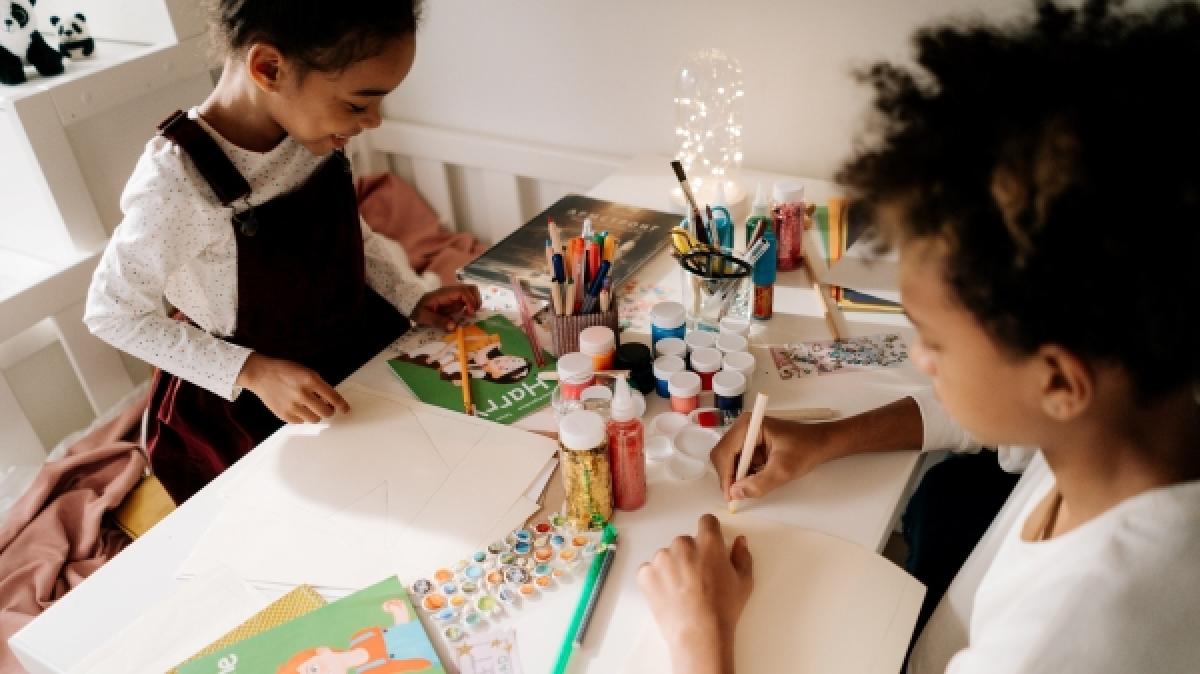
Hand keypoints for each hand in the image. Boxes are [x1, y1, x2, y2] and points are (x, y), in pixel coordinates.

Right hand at [236, 353, 349, 423]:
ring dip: (315, 414)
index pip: (333, 397)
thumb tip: (330, 400)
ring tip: (309, 407)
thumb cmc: (285, 371)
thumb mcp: (306, 371)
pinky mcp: (284, 415)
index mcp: (310, 380)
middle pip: (326, 412)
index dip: (342, 405)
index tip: (345, 409)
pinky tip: (297, 408)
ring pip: (314, 419)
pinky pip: (301, 422)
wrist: (261, 375)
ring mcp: (292, 406)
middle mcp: (302, 394)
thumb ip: (319, 385)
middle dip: (329, 411)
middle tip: (326, 408)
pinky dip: (302, 417)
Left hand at [411, 285, 481, 330]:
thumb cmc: (418, 310)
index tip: (470, 313)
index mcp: (444, 294)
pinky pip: (468, 299)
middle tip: (473, 313)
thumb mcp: (424, 317)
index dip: (470, 300)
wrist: (414, 307)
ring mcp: (454, 296)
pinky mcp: (455, 301)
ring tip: (471, 314)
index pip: (462, 291)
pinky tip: (467, 314)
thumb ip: (438, 321)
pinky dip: (472, 305)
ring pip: (471, 292)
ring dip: (475, 302)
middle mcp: (451, 292)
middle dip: (476, 300)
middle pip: (470, 288)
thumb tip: (454, 326)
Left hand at [636, 514, 751, 673]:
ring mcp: (661, 558)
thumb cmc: (724, 609)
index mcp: (708, 542)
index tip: (709, 548)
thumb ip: (742, 556)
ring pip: (667, 556)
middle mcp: (682, 544)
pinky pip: (650, 570)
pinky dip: (656, 580)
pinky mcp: (645, 573)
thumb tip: (739, 540)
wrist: (699, 634)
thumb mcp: (744, 582)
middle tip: (696, 580)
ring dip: (672, 567)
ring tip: (681, 592)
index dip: (709, 533)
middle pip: (685, 542)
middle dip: (690, 555)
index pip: (706, 521)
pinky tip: (667, 596)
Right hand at [711, 397, 925, 501]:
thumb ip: (759, 483)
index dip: (725, 476)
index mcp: (749, 426)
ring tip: (749, 488)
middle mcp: (743, 427)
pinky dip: (744, 474)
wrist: (823, 443)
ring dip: (736, 476)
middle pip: (722, 455)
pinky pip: (740, 461)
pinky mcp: (752, 444)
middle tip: (737, 496)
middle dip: (728, 476)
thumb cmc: (806, 450)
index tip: (731, 496)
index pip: (725, 452)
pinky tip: (755, 480)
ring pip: (729, 460)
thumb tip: (736, 493)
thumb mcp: (784, 470)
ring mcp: (747, 435)